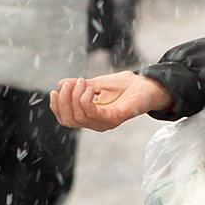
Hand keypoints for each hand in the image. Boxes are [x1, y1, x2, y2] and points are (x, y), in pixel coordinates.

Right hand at [50, 71, 171, 130]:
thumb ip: (80, 86)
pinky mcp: (115, 118)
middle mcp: (97, 123)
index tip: (55, 90)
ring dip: (75, 97)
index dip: (57, 107)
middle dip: (63, 101)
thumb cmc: (127, 85)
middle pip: (69, 120)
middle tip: (68, 84)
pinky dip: (86, 100)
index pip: (66, 119)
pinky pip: (93, 114)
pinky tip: (89, 88)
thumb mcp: (98, 82)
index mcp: (91, 115)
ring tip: (82, 82)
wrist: (149, 84)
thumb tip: (61, 84)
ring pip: (79, 117)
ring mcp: (105, 122)